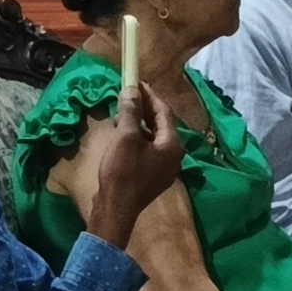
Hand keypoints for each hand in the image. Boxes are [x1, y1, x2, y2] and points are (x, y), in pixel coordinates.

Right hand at [75, 78, 181, 254]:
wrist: (116, 208)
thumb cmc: (123, 171)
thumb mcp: (125, 137)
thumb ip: (130, 111)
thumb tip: (132, 90)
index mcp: (172, 144)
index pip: (164, 112)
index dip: (150, 95)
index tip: (136, 82)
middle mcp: (175, 155)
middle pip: (162, 124)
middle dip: (145, 108)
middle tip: (128, 93)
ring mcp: (165, 168)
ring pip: (155, 137)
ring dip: (140, 122)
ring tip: (123, 111)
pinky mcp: (153, 176)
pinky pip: (149, 149)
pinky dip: (139, 137)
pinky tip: (124, 133)